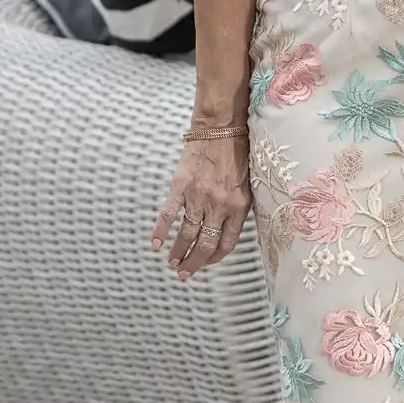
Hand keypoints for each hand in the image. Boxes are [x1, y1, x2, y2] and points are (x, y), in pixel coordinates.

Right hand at [151, 135, 250, 278]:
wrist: (221, 129)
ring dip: (178, 251)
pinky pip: (168, 214)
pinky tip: (155, 244)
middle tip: (184, 273)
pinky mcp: (180, 187)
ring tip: (172, 263)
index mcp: (238, 206)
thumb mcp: (248, 184)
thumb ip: (238, 208)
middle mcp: (218, 206)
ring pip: (187, 234)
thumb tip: (227, 231)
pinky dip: (161, 231)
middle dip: (194, 263)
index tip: (208, 263)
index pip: (227, 243)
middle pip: (205, 245)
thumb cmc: (238, 154)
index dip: (216, 257)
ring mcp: (198, 197)